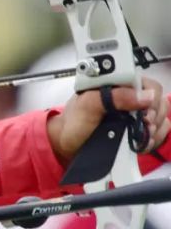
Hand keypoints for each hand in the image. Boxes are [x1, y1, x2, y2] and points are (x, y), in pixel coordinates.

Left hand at [47, 77, 168, 161]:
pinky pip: (159, 131)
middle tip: (142, 126)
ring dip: (155, 129)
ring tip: (140, 136)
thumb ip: (113, 96)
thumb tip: (145, 96)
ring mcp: (135, 114)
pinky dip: (155, 139)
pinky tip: (142, 143)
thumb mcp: (87, 105)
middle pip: (159, 101)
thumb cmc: (74, 121)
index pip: (148, 84)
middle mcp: (130, 97)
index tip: (144, 113)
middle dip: (154, 115)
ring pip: (162, 117)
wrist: (67, 144)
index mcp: (119, 84)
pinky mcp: (138, 129)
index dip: (151, 98)